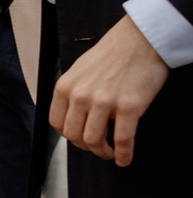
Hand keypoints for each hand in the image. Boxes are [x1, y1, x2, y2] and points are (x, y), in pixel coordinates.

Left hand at [48, 14, 170, 164]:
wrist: (140, 39)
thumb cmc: (113, 52)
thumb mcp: (79, 70)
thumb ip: (74, 92)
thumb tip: (74, 114)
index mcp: (65, 87)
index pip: (57, 123)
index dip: (69, 135)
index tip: (78, 139)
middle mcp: (80, 96)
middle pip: (74, 136)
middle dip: (84, 147)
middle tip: (96, 148)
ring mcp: (104, 102)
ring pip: (94, 141)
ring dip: (101, 152)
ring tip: (109, 153)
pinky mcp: (128, 107)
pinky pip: (121, 139)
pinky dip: (122, 154)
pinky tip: (124, 159)